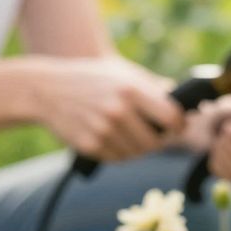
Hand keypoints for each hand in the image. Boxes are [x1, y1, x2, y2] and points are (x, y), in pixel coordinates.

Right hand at [25, 56, 184, 161]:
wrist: (46, 89)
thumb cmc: (91, 78)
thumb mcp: (122, 72)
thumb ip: (153, 86)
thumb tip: (184, 100)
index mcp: (131, 89)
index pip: (171, 117)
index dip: (178, 125)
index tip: (176, 126)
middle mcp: (118, 110)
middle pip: (156, 143)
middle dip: (158, 140)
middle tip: (153, 134)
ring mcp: (103, 130)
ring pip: (137, 154)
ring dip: (138, 148)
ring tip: (129, 133)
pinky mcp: (90, 145)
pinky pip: (118, 159)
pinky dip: (120, 153)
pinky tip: (112, 138)